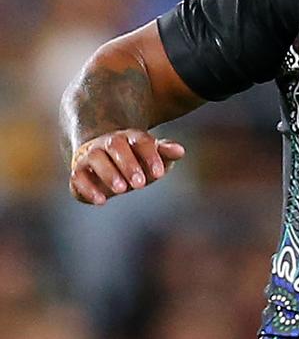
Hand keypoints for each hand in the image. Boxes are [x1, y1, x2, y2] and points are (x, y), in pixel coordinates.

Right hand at [69, 129, 184, 205]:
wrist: (105, 158)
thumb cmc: (136, 159)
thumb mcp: (153, 156)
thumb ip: (166, 152)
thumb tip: (180, 150)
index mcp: (131, 137)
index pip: (141, 141)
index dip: (150, 156)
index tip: (160, 174)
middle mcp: (108, 143)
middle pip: (116, 146)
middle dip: (128, 164)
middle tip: (140, 185)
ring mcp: (91, 156)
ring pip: (95, 158)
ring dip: (108, 173)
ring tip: (121, 190)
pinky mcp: (79, 172)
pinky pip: (78, 177)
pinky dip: (87, 188)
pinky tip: (101, 201)